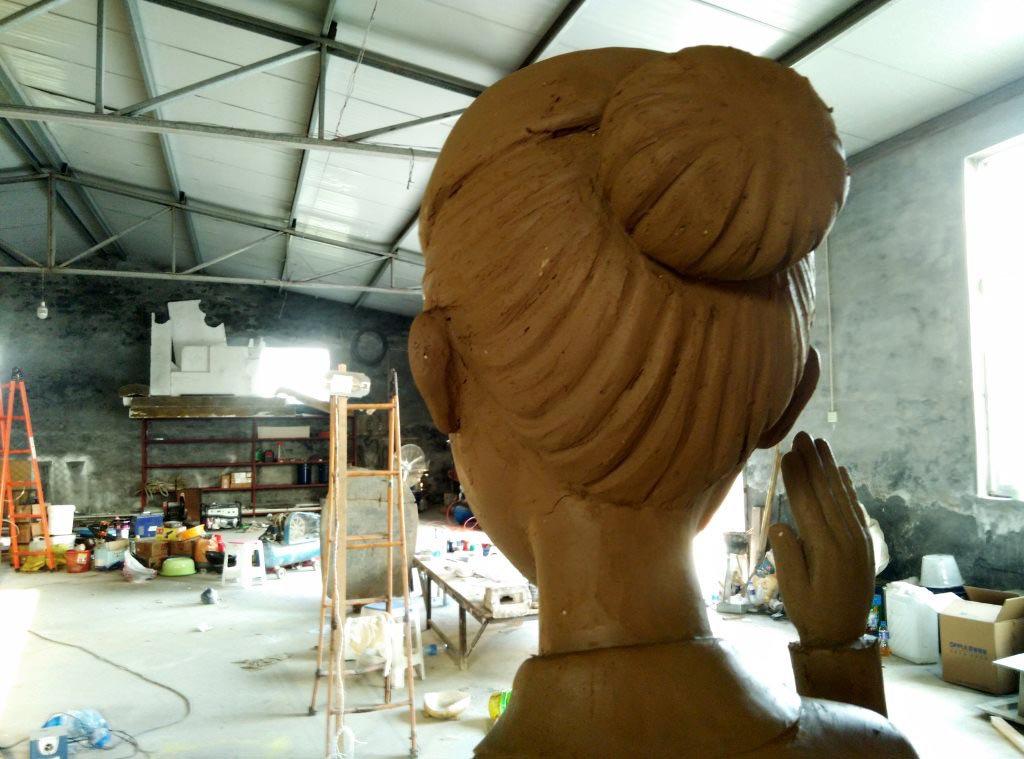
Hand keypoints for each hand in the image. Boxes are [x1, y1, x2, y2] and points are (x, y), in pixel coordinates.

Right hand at [772, 432, 873, 647]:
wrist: (844, 636)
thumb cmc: (811, 612)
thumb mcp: (792, 588)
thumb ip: (786, 555)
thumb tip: (779, 523)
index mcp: (825, 547)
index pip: (807, 503)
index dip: (795, 477)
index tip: (786, 453)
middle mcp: (845, 538)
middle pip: (826, 492)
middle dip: (813, 463)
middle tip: (803, 436)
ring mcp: (859, 539)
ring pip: (842, 496)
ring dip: (830, 468)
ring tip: (821, 444)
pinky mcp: (865, 543)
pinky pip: (855, 509)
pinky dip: (848, 488)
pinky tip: (842, 472)